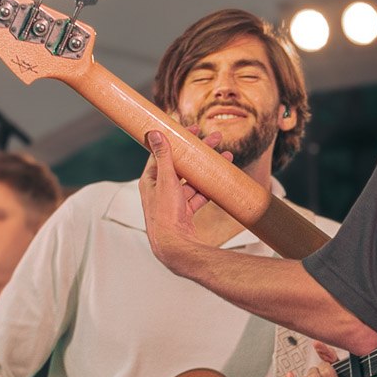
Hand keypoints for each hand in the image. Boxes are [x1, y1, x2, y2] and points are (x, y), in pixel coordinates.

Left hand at [139, 129, 231, 265]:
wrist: (173, 246)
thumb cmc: (165, 214)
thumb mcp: (166, 180)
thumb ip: (163, 156)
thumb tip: (156, 133)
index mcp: (150, 180)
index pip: (163, 153)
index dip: (177, 140)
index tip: (192, 130)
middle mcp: (160, 190)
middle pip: (181, 165)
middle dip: (199, 152)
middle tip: (216, 138)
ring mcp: (173, 202)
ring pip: (192, 180)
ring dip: (207, 169)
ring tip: (226, 156)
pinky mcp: (185, 212)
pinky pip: (198, 196)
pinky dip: (209, 188)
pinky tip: (221, 180)